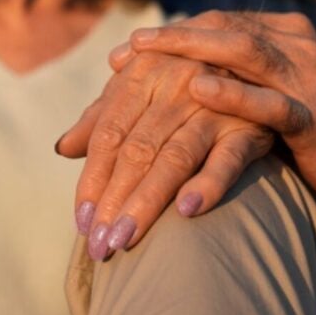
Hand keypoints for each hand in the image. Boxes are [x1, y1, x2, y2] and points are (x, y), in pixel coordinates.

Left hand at [56, 50, 273, 259]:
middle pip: (137, 150)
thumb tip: (63, 148)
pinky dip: (208, 183)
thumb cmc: (183, 83)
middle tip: (99, 246)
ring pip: (174, 157)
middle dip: (114, 201)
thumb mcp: (144, 88)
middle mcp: (178, 81)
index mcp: (145, 70)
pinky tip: (186, 212)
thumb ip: (104, 117)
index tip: (82, 222)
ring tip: (125, 241)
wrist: (252, 67)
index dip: (93, 179)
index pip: (110, 133)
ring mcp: (216, 104)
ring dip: (146, 202)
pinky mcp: (250, 127)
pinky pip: (228, 159)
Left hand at [121, 10, 315, 212]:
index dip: (171, 34)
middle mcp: (295, 46)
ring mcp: (308, 79)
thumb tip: (171, 80)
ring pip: (244, 52)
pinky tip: (200, 90)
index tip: (126, 51)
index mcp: (283, 35)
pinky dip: (234, 95)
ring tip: (145, 56)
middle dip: (172, 36)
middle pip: (224, 28)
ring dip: (189, 50)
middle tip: (128, 48)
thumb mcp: (275, 95)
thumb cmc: (315, 130)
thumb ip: (235, 79)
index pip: (218, 22)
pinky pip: (272, 103)